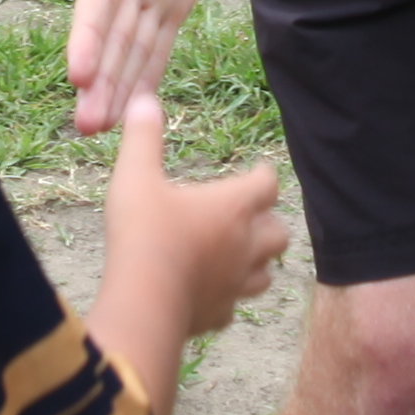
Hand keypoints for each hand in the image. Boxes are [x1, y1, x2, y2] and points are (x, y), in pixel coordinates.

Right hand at [66, 0, 232, 137]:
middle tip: (86, 127)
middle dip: (98, 79)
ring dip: (114, 89)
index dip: (87, 31)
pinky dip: (143, 77)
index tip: (77, 71)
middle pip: (108, 32)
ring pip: (128, 48)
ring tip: (96, 133)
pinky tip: (134, 112)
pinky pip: (154, 44)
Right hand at [105, 91, 287, 343]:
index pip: (267, 184)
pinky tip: (210, 293)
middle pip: (279, 232)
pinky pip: (234, 306)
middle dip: (268, 223)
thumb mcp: (135, 176)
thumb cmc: (143, 233)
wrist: (142, 302)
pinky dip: (228, 297)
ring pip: (265, 274)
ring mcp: (235, 285)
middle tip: (250, 216)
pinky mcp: (219, 315)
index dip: (264, 175)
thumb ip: (143, 137)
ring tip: (237, 255)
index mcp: (233, 207)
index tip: (259, 171)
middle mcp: (245, 245)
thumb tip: (144, 99)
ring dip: (256, 263)